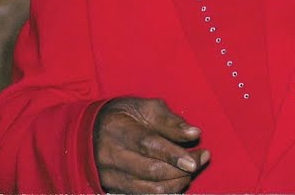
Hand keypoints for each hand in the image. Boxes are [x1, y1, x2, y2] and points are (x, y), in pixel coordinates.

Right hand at [93, 97, 209, 193]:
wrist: (92, 131)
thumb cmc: (124, 116)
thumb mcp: (146, 108)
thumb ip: (170, 121)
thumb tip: (194, 133)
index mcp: (118, 129)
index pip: (148, 145)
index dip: (173, 154)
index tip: (195, 160)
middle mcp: (111, 155)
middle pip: (152, 171)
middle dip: (182, 169)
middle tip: (202, 158)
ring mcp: (110, 176)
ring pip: (151, 190)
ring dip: (178, 182)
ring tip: (191, 168)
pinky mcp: (114, 189)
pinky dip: (166, 192)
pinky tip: (177, 179)